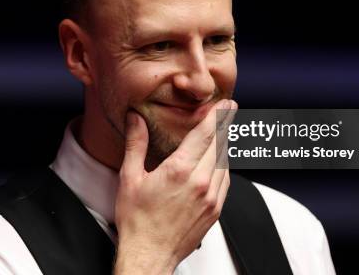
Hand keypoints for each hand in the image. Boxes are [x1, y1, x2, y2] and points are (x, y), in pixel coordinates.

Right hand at [113, 99, 237, 274]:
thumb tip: (136, 119)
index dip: (219, 115)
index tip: (227, 103)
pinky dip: (224, 166)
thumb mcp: (130, 178)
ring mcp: (212, 198)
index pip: (206, 134)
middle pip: (220, 145)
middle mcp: (201, 183)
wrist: (149, 255)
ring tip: (222, 133)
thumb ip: (136, 144)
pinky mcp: (216, 211)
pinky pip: (226, 181)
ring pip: (225, 162)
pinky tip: (217, 161)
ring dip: (225, 145)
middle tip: (228, 109)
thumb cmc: (137, 220)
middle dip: (225, 125)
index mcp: (180, 171)